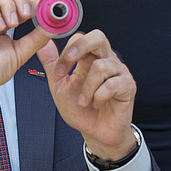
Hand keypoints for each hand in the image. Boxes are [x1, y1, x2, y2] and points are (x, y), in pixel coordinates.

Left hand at [37, 29, 137, 160]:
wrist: (96, 133)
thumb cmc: (81, 110)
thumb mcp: (60, 87)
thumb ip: (52, 66)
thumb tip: (42, 45)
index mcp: (90, 58)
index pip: (81, 38)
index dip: (67, 50)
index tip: (59, 70)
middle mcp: (106, 60)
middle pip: (98, 37)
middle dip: (81, 46)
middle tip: (69, 61)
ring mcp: (119, 72)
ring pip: (101, 65)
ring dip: (87, 87)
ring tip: (85, 100)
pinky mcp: (128, 86)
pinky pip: (112, 84)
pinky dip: (99, 97)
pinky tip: (98, 103)